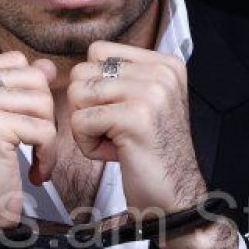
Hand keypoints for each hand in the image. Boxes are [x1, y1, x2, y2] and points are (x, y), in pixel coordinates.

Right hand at [0, 50, 57, 229]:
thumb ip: (17, 86)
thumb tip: (47, 65)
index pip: (15, 61)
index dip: (29, 94)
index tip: (18, 125)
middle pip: (32, 77)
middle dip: (42, 114)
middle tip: (30, 144)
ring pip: (42, 100)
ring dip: (47, 135)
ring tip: (32, 158)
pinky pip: (44, 129)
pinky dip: (47, 155)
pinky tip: (34, 173)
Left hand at [60, 41, 206, 215]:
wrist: (175, 197)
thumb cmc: (150, 153)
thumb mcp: (143, 102)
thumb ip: (118, 78)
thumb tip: (72, 68)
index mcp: (164, 63)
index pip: (98, 51)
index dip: (94, 86)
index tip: (118, 113)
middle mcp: (161, 71)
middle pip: (83, 71)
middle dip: (87, 107)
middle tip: (114, 132)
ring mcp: (151, 92)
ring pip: (78, 94)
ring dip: (86, 126)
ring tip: (114, 142)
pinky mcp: (136, 117)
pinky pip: (80, 121)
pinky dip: (88, 144)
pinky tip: (115, 154)